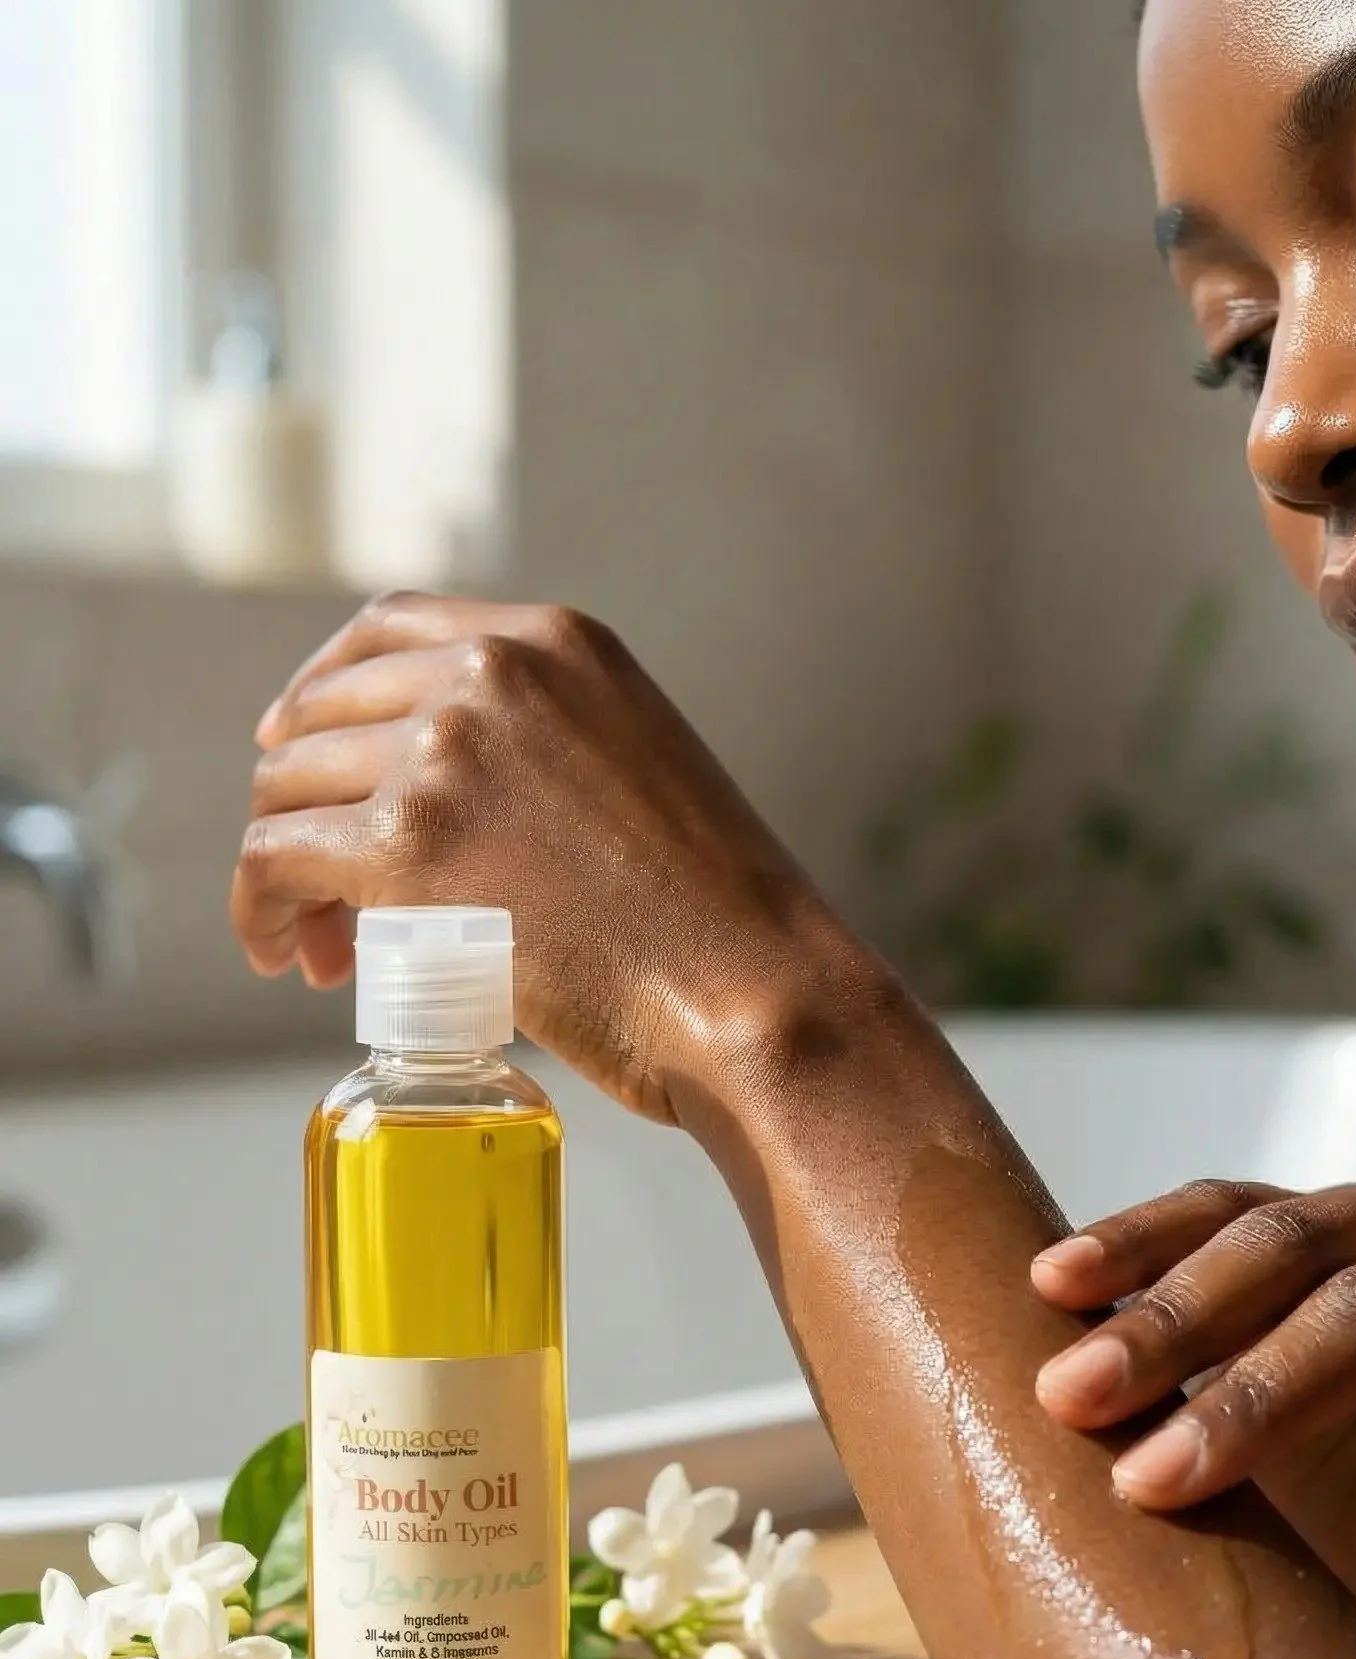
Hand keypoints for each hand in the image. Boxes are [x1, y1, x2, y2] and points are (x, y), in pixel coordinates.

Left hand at [231, 592, 859, 1122]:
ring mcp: (443, 754)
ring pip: (288, 791)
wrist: (754, 990)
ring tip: (322, 946)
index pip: (388, 627)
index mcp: (557, 642)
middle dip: (308, 802)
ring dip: (287, 868)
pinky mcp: (405, 846)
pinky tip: (282, 953)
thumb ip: (551, 747)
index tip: (300, 744)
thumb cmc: (719, 920)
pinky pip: (274, 861)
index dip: (323, 687)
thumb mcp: (644, 770)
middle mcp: (490, 673)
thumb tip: (448, 798)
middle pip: (323, 716)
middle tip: (329, 896)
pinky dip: (258, 909)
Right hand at [1031, 1166, 1355, 1658]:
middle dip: (1178, 1336)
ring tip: (1048, 1358)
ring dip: (1134, 1287)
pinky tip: (1050, 1285)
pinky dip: (1124, 1248)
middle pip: (1299, 1253)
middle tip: (1069, 1411)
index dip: (1267, 1392)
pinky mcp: (1280, 1217)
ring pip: (1238, 1218)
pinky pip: (1197, 1215)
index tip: (1162, 1484)